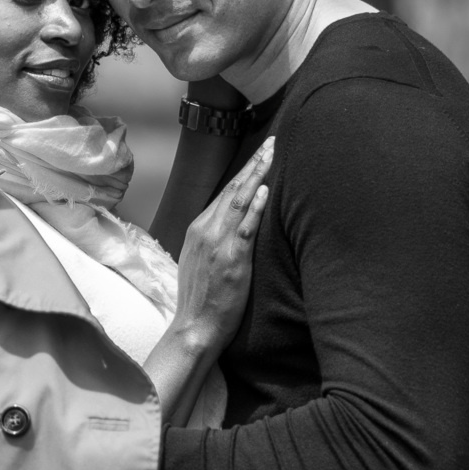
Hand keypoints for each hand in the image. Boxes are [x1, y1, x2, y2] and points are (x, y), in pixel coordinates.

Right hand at [175, 137, 272, 344]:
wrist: (195, 327)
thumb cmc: (202, 299)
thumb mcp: (200, 261)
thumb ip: (213, 239)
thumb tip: (230, 226)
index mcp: (198, 229)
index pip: (224, 193)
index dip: (244, 172)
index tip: (260, 154)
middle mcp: (206, 231)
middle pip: (233, 190)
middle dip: (254, 164)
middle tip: (273, 143)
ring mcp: (217, 244)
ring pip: (239, 202)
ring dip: (257, 175)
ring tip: (273, 155)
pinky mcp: (231, 260)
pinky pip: (245, 228)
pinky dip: (255, 208)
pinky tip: (265, 191)